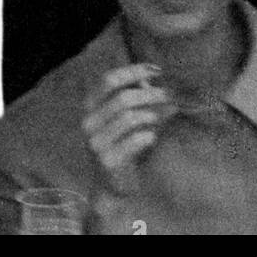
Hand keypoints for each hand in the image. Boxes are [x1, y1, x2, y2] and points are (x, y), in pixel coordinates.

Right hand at [82, 64, 172, 196]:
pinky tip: (151, 138)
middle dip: (150, 94)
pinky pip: (134, 141)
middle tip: (169, 96)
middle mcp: (88, 121)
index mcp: (89, 105)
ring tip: (158, 120)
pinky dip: (148, 136)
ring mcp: (95, 142)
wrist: (111, 185)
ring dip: (150, 116)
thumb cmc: (122, 144)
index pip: (109, 79)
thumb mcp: (124, 117)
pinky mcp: (107, 161)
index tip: (157, 70)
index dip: (133, 71)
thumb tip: (151, 79)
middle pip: (122, 98)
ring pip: (129, 118)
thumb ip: (134, 97)